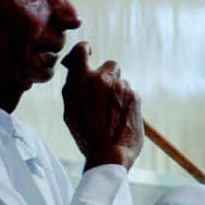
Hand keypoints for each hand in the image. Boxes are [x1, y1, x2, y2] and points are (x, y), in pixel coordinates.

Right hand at [61, 41, 142, 169]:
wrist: (109, 154)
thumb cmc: (87, 136)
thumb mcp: (70, 111)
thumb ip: (75, 88)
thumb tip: (78, 74)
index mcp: (79, 80)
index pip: (81, 51)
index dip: (85, 50)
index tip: (88, 53)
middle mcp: (99, 78)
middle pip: (110, 66)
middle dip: (110, 78)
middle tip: (106, 97)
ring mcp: (119, 86)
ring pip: (122, 83)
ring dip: (119, 94)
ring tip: (113, 116)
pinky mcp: (134, 95)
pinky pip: (131, 94)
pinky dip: (128, 104)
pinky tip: (122, 119)